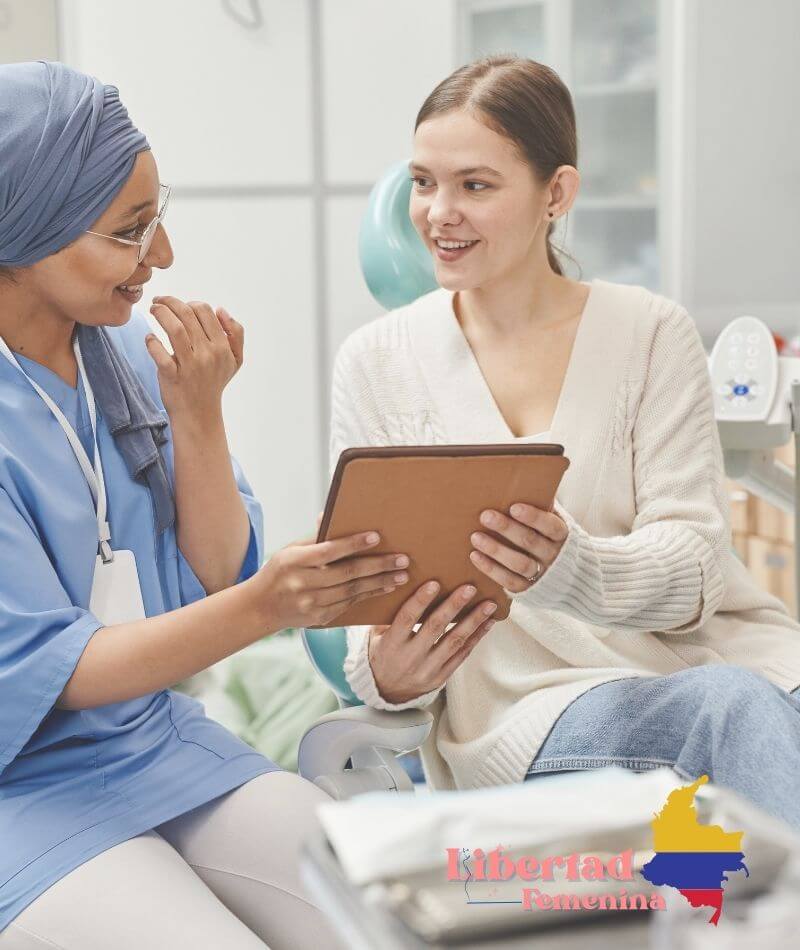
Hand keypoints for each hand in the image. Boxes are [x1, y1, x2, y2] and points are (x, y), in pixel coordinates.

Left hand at [145, 296, 242, 419]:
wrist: (199, 414)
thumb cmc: (214, 383)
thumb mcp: (235, 360)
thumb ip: (235, 333)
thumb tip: (221, 310)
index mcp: (222, 347)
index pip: (205, 311)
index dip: (189, 303)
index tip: (179, 306)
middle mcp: (208, 354)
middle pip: (187, 314)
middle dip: (170, 301)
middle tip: (159, 302)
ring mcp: (190, 365)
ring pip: (174, 328)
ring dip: (161, 313)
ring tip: (153, 309)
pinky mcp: (173, 376)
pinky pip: (159, 353)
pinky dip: (151, 342)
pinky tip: (150, 338)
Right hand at [255, 530, 410, 630]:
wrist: (261, 607)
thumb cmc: (279, 571)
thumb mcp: (290, 550)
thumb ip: (314, 538)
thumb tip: (329, 514)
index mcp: (295, 562)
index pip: (329, 551)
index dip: (353, 544)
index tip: (376, 537)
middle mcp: (303, 584)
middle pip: (347, 574)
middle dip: (378, 566)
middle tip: (402, 560)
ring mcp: (312, 604)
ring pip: (353, 591)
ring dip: (380, 583)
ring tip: (402, 575)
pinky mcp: (320, 618)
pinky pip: (350, 605)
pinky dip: (369, 595)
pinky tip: (385, 588)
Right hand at [368, 581, 498, 703]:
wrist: (387, 692)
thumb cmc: (383, 654)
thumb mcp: (377, 636)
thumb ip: (389, 616)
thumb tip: (407, 584)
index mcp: (392, 644)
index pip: (406, 619)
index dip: (420, 600)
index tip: (434, 583)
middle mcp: (410, 657)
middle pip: (435, 627)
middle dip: (454, 606)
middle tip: (470, 588)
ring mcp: (428, 669)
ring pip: (454, 641)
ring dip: (474, 621)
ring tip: (488, 605)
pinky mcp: (441, 677)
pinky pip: (462, 655)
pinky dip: (476, 638)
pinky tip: (487, 623)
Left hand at [469, 504, 568, 592]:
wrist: (569, 576)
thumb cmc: (550, 536)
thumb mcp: (553, 520)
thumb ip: (542, 504)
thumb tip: (525, 478)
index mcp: (562, 535)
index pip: (550, 525)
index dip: (533, 517)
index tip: (514, 506)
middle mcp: (554, 556)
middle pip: (530, 542)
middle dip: (507, 529)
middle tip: (485, 516)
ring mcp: (542, 574)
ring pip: (519, 564)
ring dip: (496, 550)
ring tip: (475, 537)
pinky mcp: (528, 590)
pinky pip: (509, 582)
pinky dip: (491, 569)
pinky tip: (475, 556)